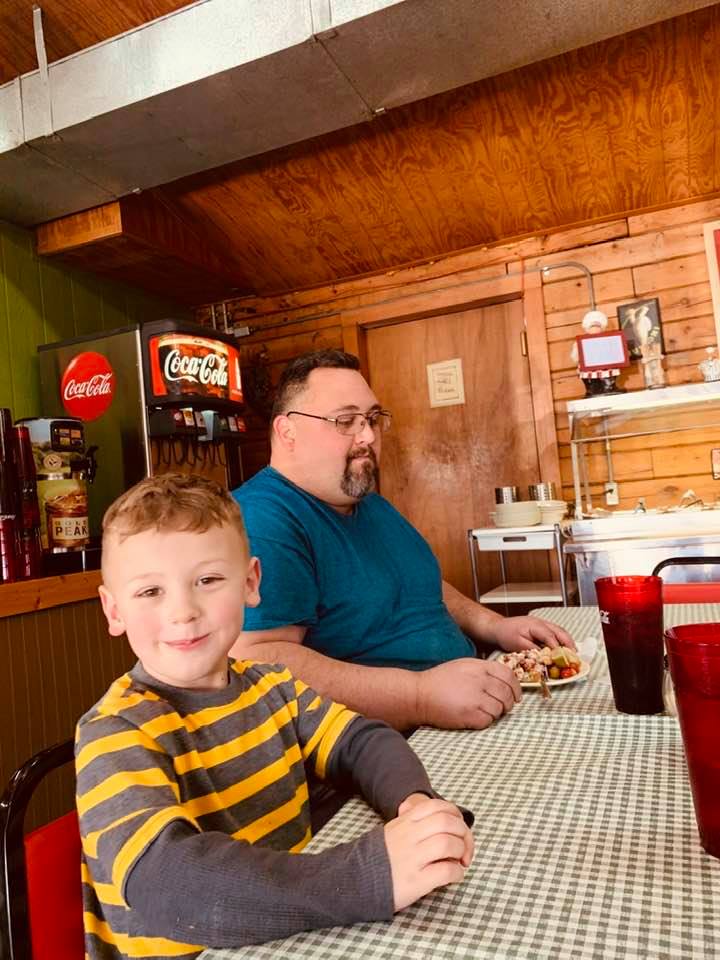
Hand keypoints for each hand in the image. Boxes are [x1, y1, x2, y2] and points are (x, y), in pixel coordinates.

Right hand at [384, 796, 473, 911]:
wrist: (356, 881)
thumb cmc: (381, 858)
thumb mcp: (393, 831)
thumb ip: (414, 823)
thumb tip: (443, 821)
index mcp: (405, 822)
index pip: (438, 806)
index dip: (456, 815)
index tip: (459, 828)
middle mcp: (409, 836)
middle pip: (448, 823)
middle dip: (464, 835)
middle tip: (465, 849)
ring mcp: (412, 857)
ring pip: (449, 843)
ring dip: (462, 852)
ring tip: (460, 862)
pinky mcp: (415, 880)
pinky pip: (445, 871)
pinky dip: (457, 873)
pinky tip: (455, 876)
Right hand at [415, 658, 520, 728]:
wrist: (419, 695)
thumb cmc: (439, 681)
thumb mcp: (462, 666)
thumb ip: (483, 670)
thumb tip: (503, 682)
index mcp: (479, 667)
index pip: (508, 675)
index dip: (515, 687)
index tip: (516, 696)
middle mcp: (480, 680)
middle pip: (507, 694)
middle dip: (508, 703)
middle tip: (501, 707)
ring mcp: (476, 697)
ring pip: (499, 709)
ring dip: (495, 713)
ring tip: (482, 711)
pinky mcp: (470, 714)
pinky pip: (488, 720)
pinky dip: (484, 721)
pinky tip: (473, 717)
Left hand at [485, 615, 575, 652]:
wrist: (499, 627)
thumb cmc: (506, 634)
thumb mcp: (517, 644)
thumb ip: (532, 650)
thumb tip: (544, 656)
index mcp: (535, 625)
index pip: (550, 636)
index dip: (557, 647)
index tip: (563, 657)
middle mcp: (541, 623)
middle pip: (560, 632)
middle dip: (569, 644)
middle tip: (574, 656)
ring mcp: (543, 624)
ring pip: (560, 631)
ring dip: (568, 641)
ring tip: (573, 653)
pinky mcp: (542, 627)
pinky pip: (556, 632)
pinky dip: (562, 640)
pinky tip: (564, 648)